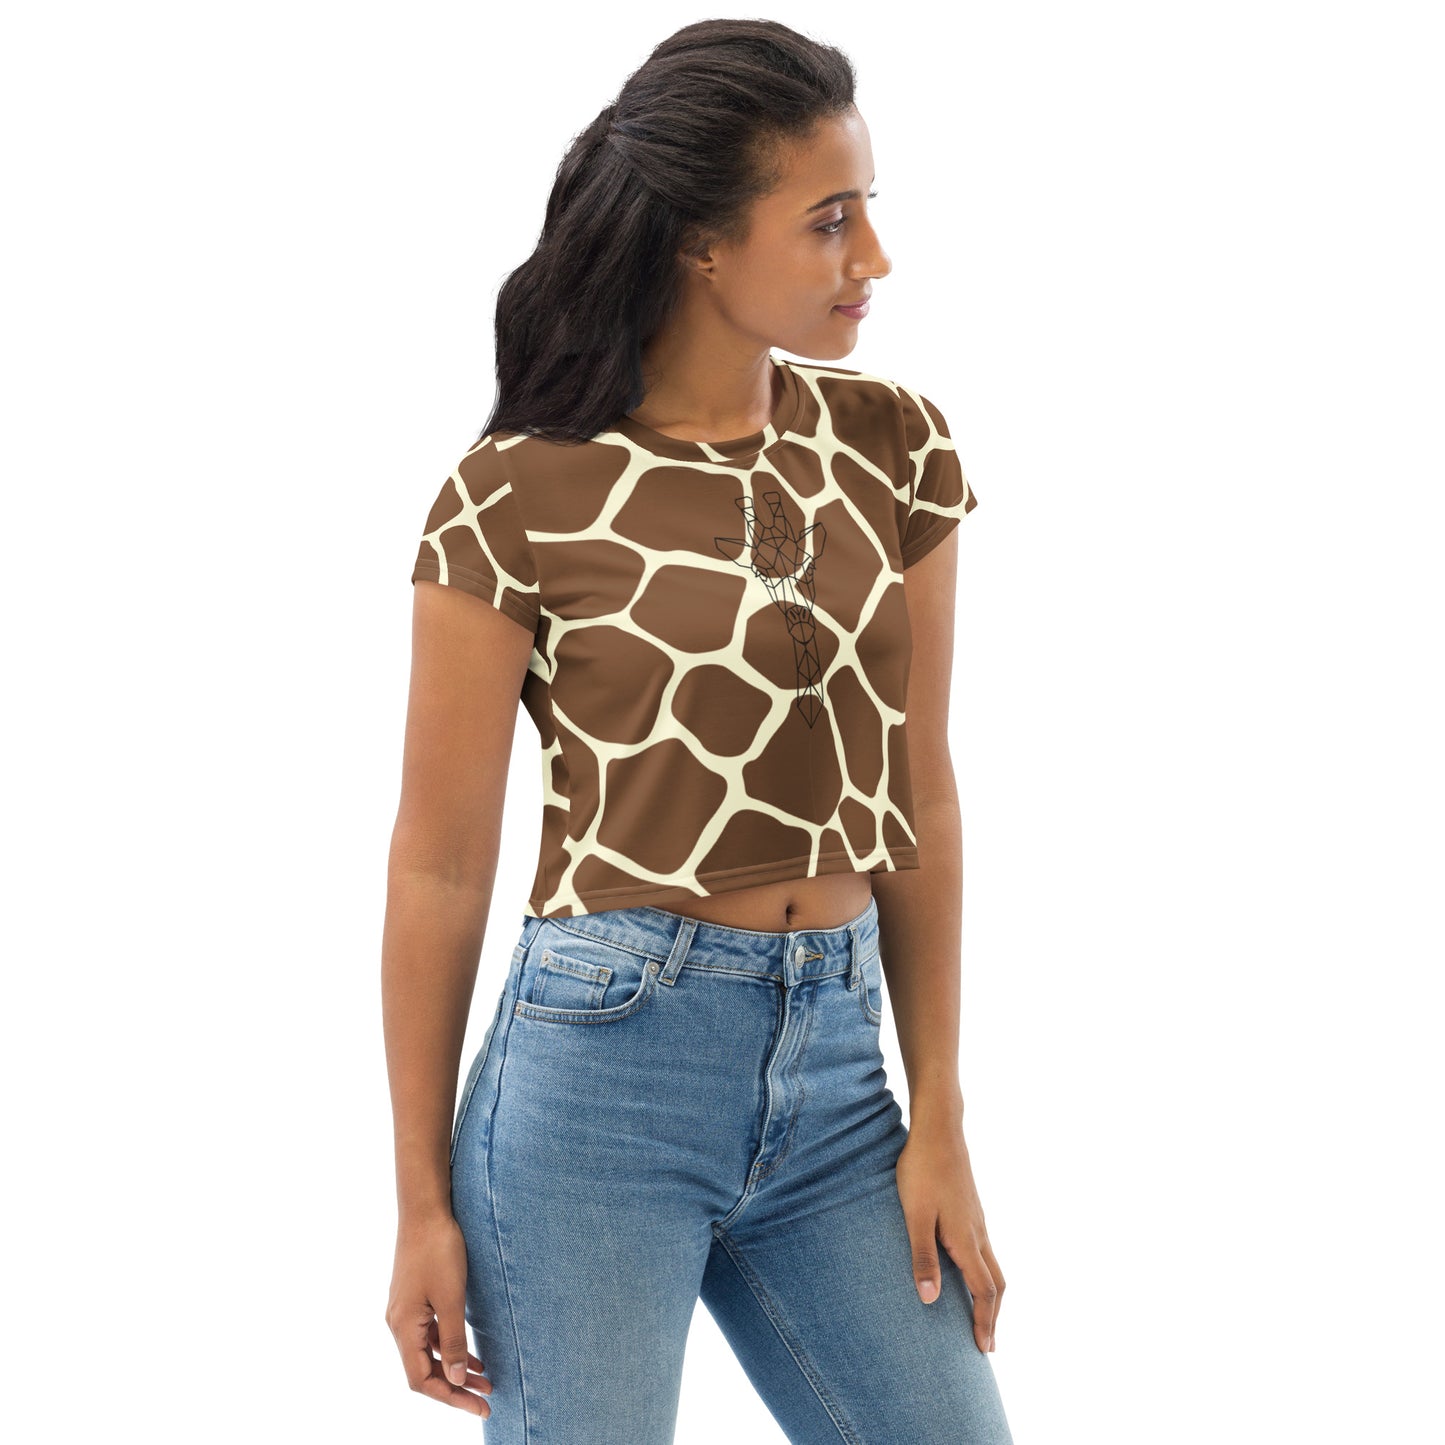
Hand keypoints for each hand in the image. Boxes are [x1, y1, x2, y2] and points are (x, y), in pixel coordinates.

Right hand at [385, 1211, 492, 1415]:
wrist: (426, 1209)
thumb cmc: (438, 1249)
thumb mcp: (451, 1298)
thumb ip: (452, 1341)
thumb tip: (454, 1380)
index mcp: (403, 1327)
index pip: (421, 1380)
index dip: (450, 1398)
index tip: (479, 1407)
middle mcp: (398, 1323)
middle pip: (424, 1371)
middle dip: (455, 1388)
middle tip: (487, 1399)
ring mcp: (406, 1311)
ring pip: (428, 1353)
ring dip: (454, 1368)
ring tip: (485, 1380)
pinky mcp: (415, 1298)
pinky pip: (430, 1335)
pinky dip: (450, 1347)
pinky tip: (471, 1354)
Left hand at [895, 1116, 1004, 1353]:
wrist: (939, 1129)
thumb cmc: (922, 1170)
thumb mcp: (915, 1215)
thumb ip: (922, 1256)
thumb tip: (930, 1300)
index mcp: (966, 1239)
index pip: (984, 1290)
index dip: (985, 1321)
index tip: (984, 1349)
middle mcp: (978, 1232)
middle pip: (997, 1283)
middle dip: (993, 1315)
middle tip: (987, 1342)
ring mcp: (977, 1220)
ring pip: (993, 1265)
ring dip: (990, 1294)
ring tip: (980, 1313)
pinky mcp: (970, 1209)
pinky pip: (985, 1250)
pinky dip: (983, 1272)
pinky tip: (967, 1271)